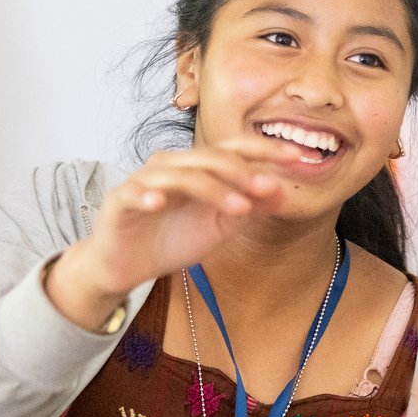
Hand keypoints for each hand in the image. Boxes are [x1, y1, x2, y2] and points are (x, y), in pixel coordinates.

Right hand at [45, 138, 293, 327]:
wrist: (127, 266)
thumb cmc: (171, 239)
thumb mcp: (220, 227)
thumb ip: (249, 207)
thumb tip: (283, 191)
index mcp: (198, 168)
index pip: (234, 149)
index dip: (264, 150)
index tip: (297, 157)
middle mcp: (172, 165)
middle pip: (210, 157)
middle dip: (242, 172)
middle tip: (267, 188)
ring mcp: (144, 180)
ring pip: (180, 173)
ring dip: (212, 189)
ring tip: (238, 208)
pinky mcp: (120, 200)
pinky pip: (134, 192)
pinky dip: (146, 195)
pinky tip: (159, 203)